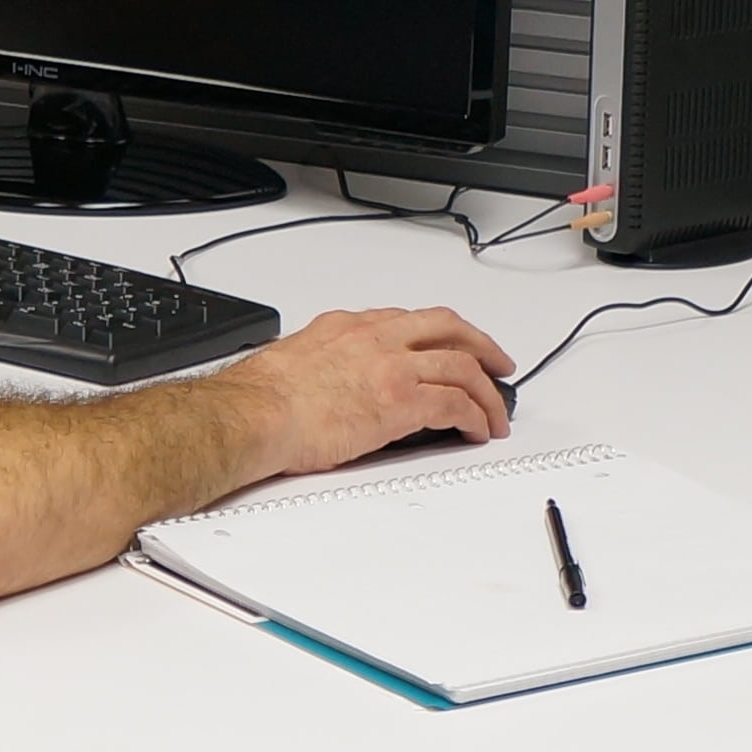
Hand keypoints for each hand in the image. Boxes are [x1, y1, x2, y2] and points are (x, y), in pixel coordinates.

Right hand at [227, 305, 515, 472]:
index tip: (450, 346)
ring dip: (487, 390)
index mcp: (348, 327)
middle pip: (448, 329)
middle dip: (481, 345)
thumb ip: (323, 363)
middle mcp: (376, 338)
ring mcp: (392, 367)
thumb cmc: (260, 398)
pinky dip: (476, 416)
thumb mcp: (295, 361)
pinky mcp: (401, 401)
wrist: (253, 415)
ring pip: (462, 366)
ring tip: (496, 411)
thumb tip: (328, 383)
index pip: (409, 321)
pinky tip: (479, 430)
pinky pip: (456, 404)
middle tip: (498, 364)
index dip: (439, 334)